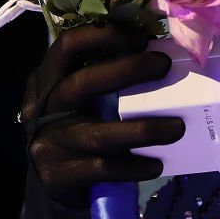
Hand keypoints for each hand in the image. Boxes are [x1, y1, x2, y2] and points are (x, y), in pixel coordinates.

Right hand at [21, 23, 185, 208]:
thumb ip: (103, 71)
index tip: (142, 38)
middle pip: (83, 83)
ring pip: (99, 134)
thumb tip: (157, 50)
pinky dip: (133, 166)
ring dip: (143, 129)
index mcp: (46, 77)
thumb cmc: (77, 122)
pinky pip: (103, 169)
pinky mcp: (58, 176)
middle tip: (164, 65)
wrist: (52, 182)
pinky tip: (157, 164)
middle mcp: (42, 107)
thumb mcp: (79, 94)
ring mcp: (47, 144)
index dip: (104, 36)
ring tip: (177, 127)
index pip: (68, 44)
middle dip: (128, 70)